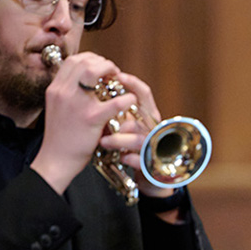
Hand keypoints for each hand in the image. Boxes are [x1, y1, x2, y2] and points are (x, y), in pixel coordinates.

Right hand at [30, 51, 138, 193]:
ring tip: (119, 82)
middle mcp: (63, 92)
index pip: (72, 61)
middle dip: (102, 63)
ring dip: (111, 72)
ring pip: (94, 71)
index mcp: (55, 89)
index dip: (90, 59)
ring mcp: (76, 103)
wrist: (56, 160)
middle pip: (84, 61)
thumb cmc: (60, 137)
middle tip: (113, 72)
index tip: (100, 66)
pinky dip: (126, 98)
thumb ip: (67, 93)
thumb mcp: (57, 108)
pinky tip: (129, 101)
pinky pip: (115, 101)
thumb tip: (83, 81)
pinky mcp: (91, 118)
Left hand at [93, 70, 179, 201]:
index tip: (118, 76)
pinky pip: (141, 160)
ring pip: (140, 138)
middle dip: (125, 110)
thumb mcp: (127, 125)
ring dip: (121, 139)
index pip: (144, 93)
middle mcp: (153, 128)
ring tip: (103, 141)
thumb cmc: (133, 145)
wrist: (150, 173)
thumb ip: (118, 111)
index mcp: (148, 116)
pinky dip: (130, 159)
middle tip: (106, 109)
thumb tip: (96, 91)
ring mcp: (154, 146)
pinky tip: (121, 158)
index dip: (133, 83)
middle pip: (144, 114)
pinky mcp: (151, 165)